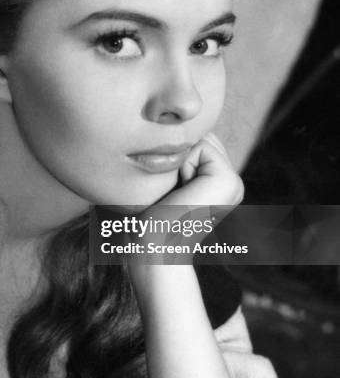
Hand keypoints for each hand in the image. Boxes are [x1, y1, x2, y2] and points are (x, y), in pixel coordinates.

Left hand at [128, 133, 242, 288]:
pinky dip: (183, 163)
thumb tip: (160, 131)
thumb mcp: (159, 181)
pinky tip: (182, 191)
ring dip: (179, 159)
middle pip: (199, 134)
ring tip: (176, 192)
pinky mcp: (230, 181)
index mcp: (217, 184)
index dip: (171, 154)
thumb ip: (170, 156)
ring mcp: (234, 183)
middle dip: (177, 153)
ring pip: (201, 137)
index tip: (167, 189)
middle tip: (171, 191)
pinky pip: (201, 146)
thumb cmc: (144, 216)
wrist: (151, 246)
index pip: (194, 140)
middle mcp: (231, 183)